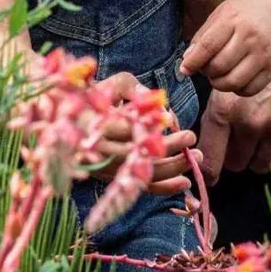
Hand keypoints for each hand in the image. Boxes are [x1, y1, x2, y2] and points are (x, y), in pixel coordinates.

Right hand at [92, 71, 198, 195]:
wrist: (74, 118)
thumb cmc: (100, 96)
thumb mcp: (115, 83)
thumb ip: (135, 90)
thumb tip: (163, 109)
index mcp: (95, 126)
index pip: (127, 131)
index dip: (153, 128)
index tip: (174, 120)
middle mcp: (99, 152)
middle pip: (137, 157)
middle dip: (168, 149)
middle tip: (191, 136)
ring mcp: (107, 169)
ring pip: (141, 175)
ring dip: (172, 169)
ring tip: (195, 156)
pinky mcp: (116, 179)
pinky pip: (141, 187)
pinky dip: (164, 187)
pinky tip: (184, 182)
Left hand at [180, 0, 270, 95]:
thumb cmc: (243, 12)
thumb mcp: (219, 15)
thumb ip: (202, 38)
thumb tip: (186, 63)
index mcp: (234, 20)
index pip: (208, 46)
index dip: (193, 62)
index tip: (184, 70)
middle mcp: (252, 37)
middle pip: (220, 66)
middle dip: (207, 72)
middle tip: (206, 68)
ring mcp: (265, 53)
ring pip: (234, 82)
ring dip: (220, 83)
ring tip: (219, 74)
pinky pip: (250, 89)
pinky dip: (237, 89)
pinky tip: (235, 78)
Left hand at [196, 85, 270, 184]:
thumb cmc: (253, 74)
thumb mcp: (227, 89)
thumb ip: (215, 118)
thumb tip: (199, 151)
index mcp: (223, 110)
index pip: (209, 159)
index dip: (208, 172)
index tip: (211, 175)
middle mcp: (246, 122)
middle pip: (235, 165)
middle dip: (236, 158)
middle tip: (240, 143)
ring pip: (258, 166)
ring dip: (257, 158)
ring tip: (259, 139)